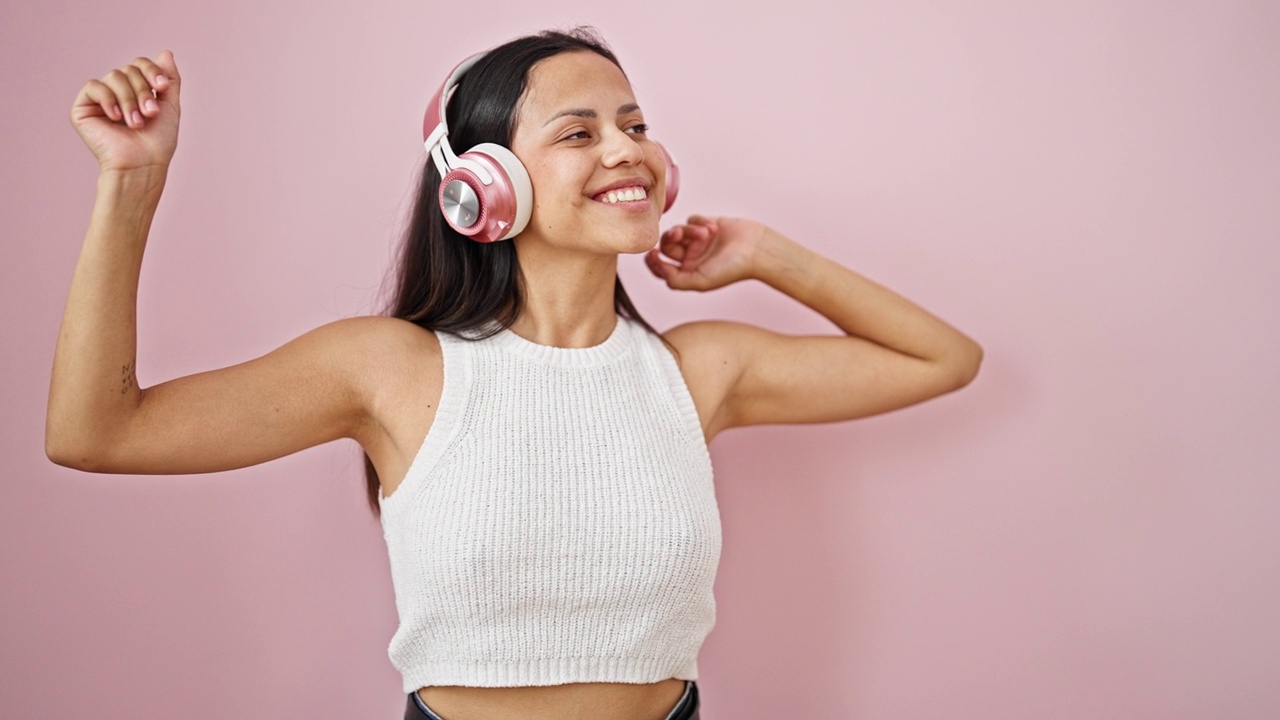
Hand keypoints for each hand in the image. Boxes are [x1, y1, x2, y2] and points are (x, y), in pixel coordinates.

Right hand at [70, 50, 180, 173]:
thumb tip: (166, 52)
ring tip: (136, 123)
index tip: (163, 88)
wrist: (142, 165)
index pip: (139, 64)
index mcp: (135, 90)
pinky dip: (108, 99)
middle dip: (144, 91)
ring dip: (130, 99)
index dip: (152, 71)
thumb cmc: (158, 142)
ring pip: (114, 76)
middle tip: (151, 114)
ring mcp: (99, 99)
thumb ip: (169, 79)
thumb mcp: (170, 106)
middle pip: (128, 70)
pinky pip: (94, 86)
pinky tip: (116, 117)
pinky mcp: (83, 108)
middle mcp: (116, 92)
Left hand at [645, 215, 768, 290]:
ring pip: (679, 230)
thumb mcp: (700, 282)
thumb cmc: (731, 269)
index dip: (653, 260)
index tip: (652, 253)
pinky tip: (714, 228)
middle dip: (671, 238)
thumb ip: (676, 280)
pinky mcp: (707, 225)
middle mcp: (691, 257)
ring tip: (707, 234)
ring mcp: (698, 241)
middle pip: (667, 245)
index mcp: (688, 272)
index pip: (661, 267)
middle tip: (679, 234)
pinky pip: (692, 219)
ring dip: (690, 230)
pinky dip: (700, 222)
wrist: (756, 249)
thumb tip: (659, 269)